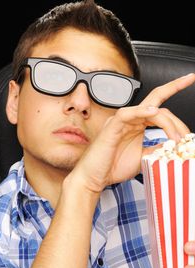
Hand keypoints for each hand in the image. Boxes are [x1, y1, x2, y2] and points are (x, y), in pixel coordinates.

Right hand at [69, 73, 194, 193]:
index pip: (159, 107)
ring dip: (167, 123)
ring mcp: (121, 121)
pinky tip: (153, 113)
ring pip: (149, 110)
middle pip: (158, 106)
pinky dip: (141, 111)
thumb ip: (157, 149)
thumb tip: (172, 146)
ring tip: (176, 139)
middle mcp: (130, 119)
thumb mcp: (143, 158)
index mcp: (136, 124)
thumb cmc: (113, 167)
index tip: (190, 79)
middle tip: (187, 126)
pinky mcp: (112, 127)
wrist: (94, 177)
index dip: (175, 91)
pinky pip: (127, 114)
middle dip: (176, 110)